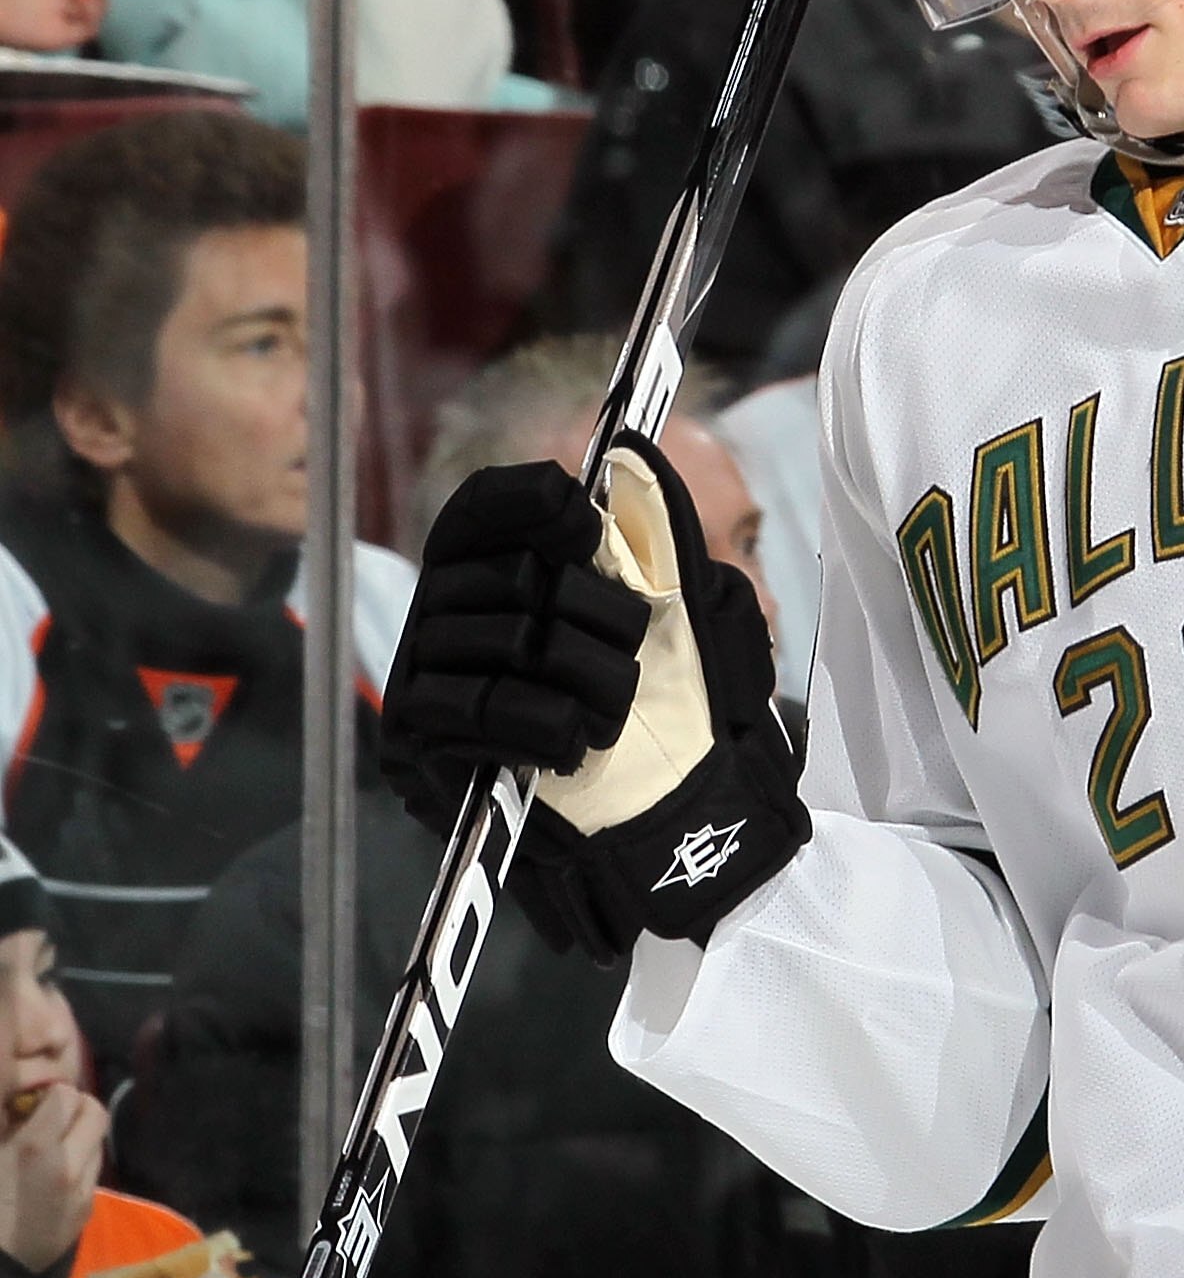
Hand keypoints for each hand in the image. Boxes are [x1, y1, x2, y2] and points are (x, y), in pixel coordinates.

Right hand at [0, 1076, 104, 1277]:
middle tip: (54, 1116)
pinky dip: (79, 1163)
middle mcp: (69, 1164)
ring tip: (54, 1145)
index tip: (38, 1101)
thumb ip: (12, 1127)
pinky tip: (55, 1175)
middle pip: (95, 1113)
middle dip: (77, 1108)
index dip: (52, 1094)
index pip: (67, 1095)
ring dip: (81, 1135)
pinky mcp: (87, 1209)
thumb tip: (28, 1104)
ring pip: (98, 1141)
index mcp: (37, 1149)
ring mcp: (83, 1189)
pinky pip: (93, 1171)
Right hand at [379, 441, 808, 963]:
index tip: (588, 525)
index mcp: (489, 573)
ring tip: (612, 714)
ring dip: (592, 682)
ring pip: (513, 642)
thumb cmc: (662, 712)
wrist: (654, 824)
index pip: (482, 505)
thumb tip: (629, 453)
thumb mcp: (674, 612)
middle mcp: (439, 614)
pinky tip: (573, 746)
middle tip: (626, 661)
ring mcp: (419, 677)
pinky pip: (485, 709)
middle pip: (515, 576)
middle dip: (600, 619)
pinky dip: (549, 726)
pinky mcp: (413, 741)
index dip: (533, 504)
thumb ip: (652, 534)